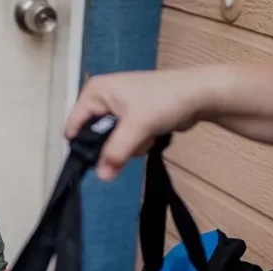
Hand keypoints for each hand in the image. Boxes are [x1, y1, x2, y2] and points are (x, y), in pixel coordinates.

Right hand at [65, 68, 216, 180]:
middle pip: (92, 136)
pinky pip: (125, 140)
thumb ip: (115, 152)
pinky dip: (137, 142)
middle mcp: (102, 98)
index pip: (73, 126)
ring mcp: (118, 108)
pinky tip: (151, 134)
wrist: (199, 95)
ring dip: (128, 146)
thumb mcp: (136, 127)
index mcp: (95, 91)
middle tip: (128, 147)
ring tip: (145, 136)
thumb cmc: (163, 101)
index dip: (81, 146)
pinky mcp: (133, 117)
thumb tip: (101, 177)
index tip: (96, 162)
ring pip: (111, 142)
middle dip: (112, 147)